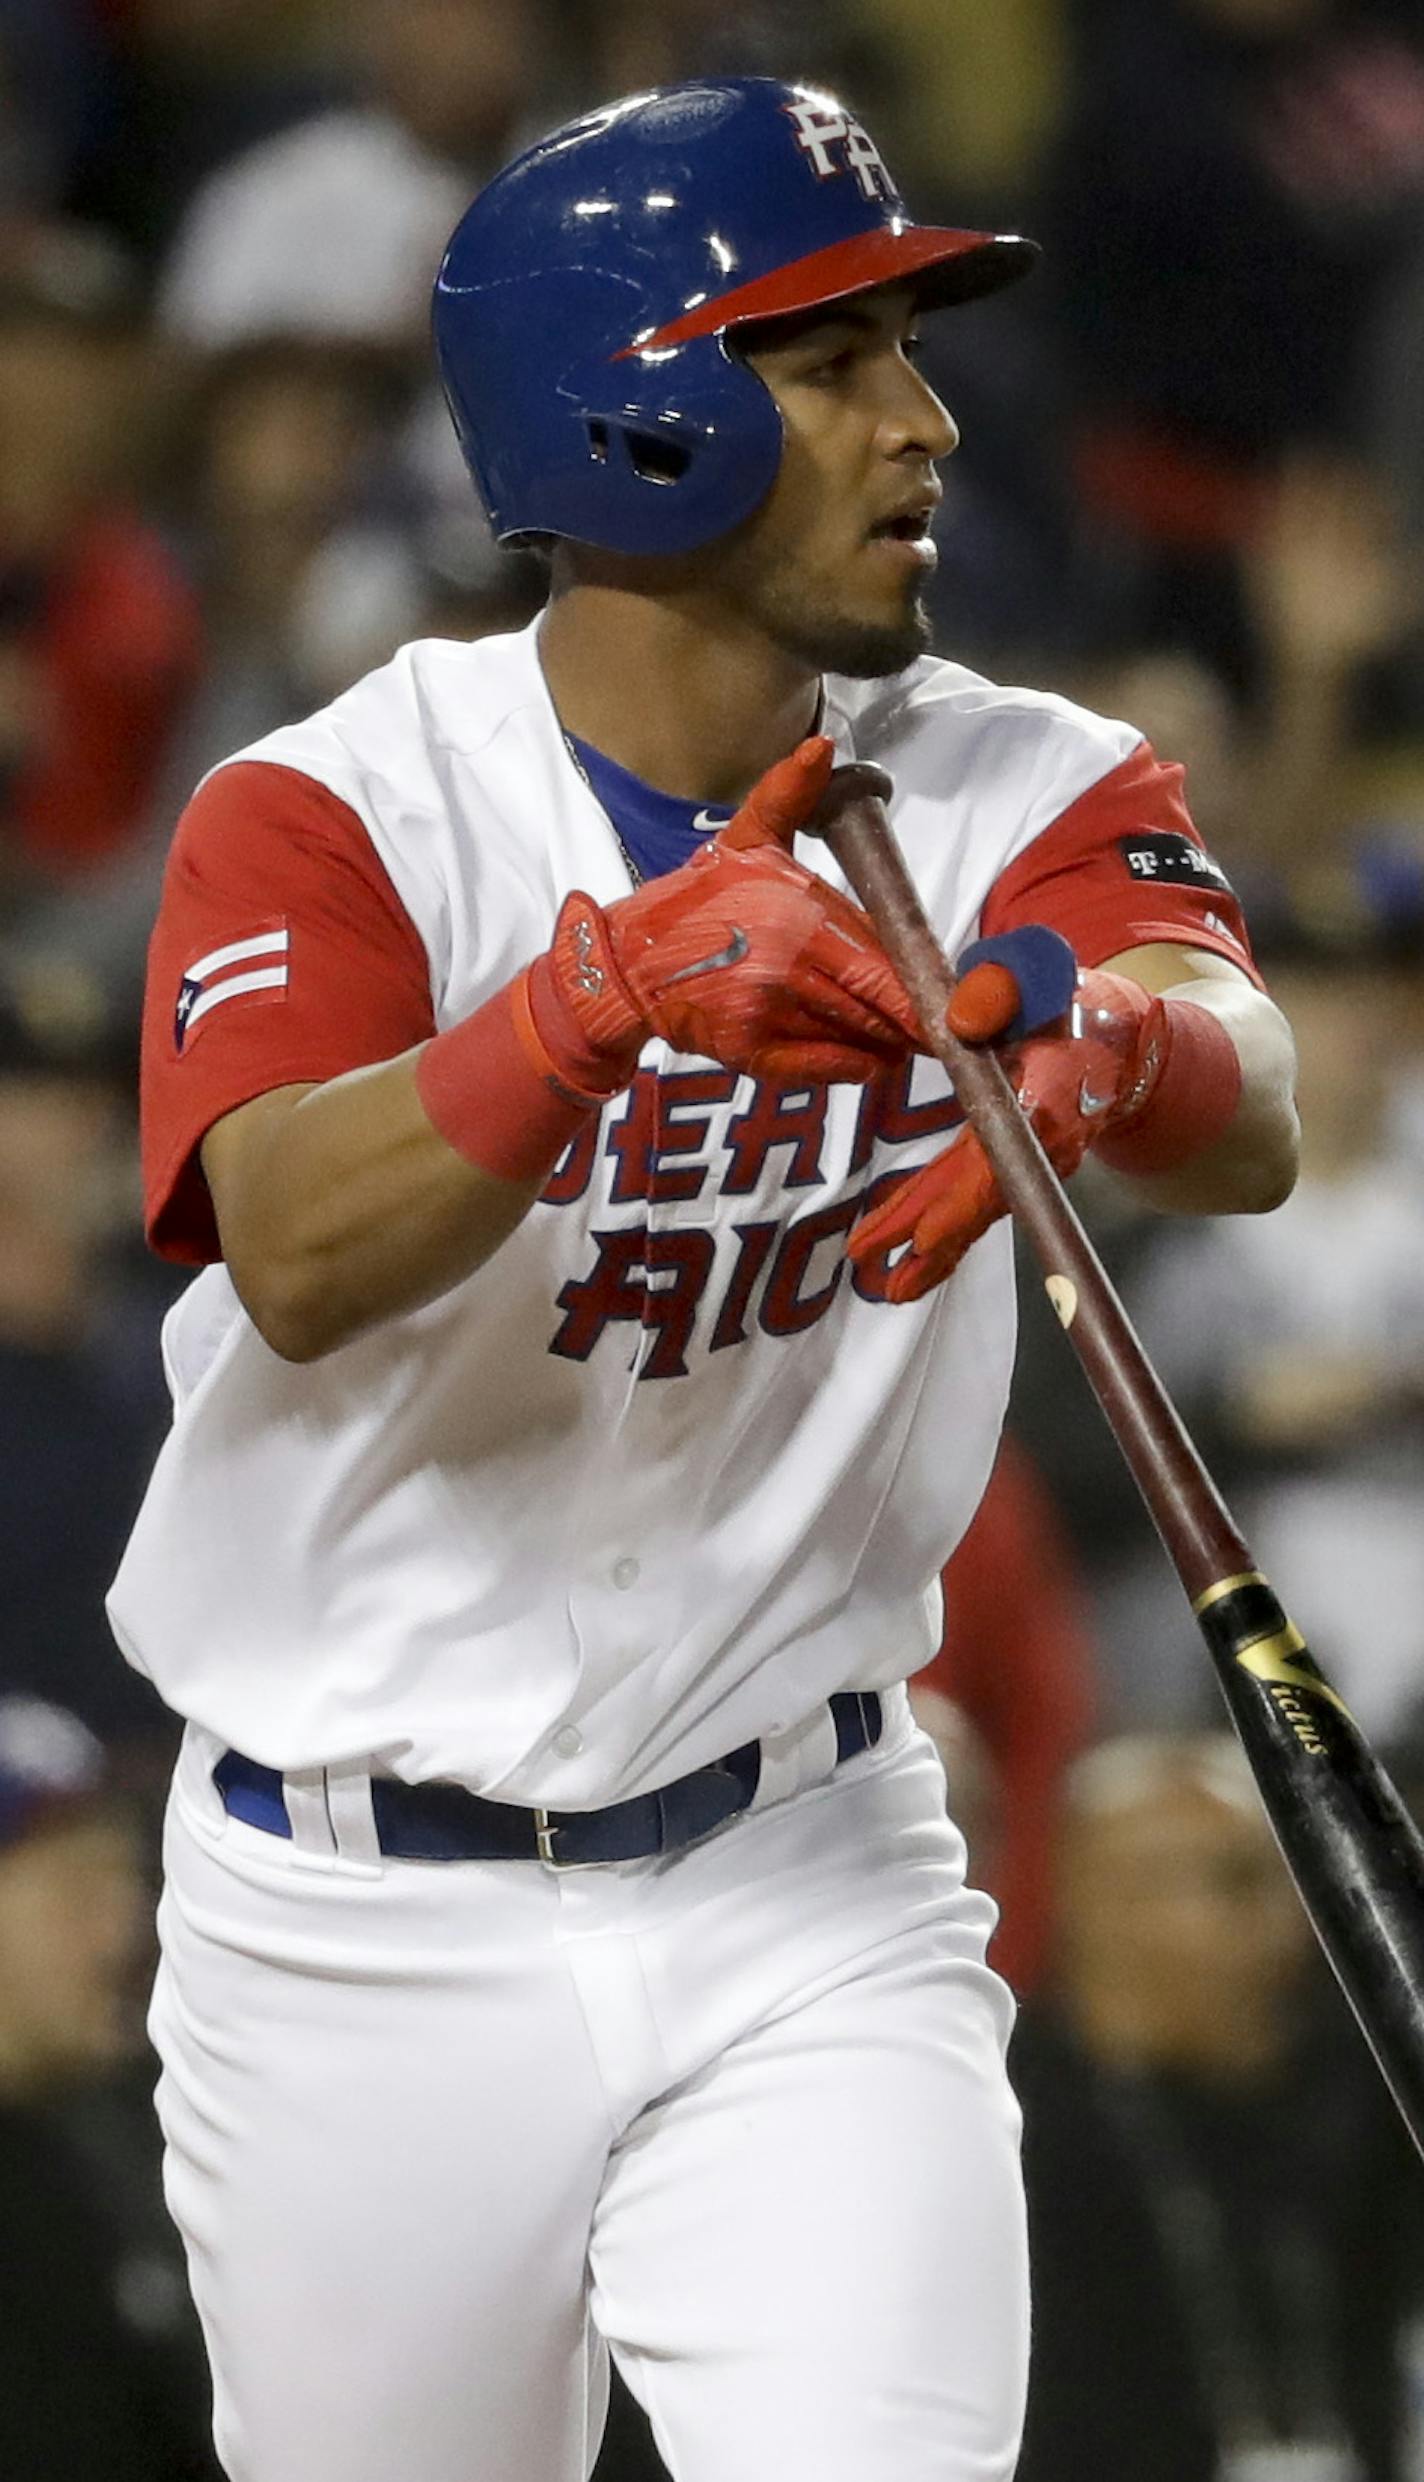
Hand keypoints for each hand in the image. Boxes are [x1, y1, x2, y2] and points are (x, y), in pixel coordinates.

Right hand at [531, 737, 920, 1087]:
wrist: (631, 961)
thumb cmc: (698, 900)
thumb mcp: (743, 840)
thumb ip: (787, 796)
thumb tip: (820, 748)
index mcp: (797, 918)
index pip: (882, 959)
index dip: (920, 982)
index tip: (950, 991)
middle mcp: (788, 970)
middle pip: (877, 1004)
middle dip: (913, 1017)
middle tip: (941, 1024)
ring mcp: (770, 1016)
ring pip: (855, 1037)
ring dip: (889, 1040)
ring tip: (909, 1038)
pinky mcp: (751, 1053)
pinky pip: (820, 1066)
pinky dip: (854, 1065)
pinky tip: (875, 1058)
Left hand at [849, 931, 1166, 1302]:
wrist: (1111, 1029)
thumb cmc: (1062, 997)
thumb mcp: (1031, 972)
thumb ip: (995, 987)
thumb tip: (959, 1020)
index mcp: (1045, 1095)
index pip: (1000, 1157)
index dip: (964, 1200)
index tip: (928, 1236)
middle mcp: (1043, 1142)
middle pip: (981, 1198)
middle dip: (932, 1240)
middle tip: (886, 1282)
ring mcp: (1032, 1160)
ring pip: (975, 1208)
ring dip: (933, 1248)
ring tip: (890, 1288)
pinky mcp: (1016, 1165)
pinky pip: (975, 1202)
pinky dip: (944, 1231)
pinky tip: (912, 1262)